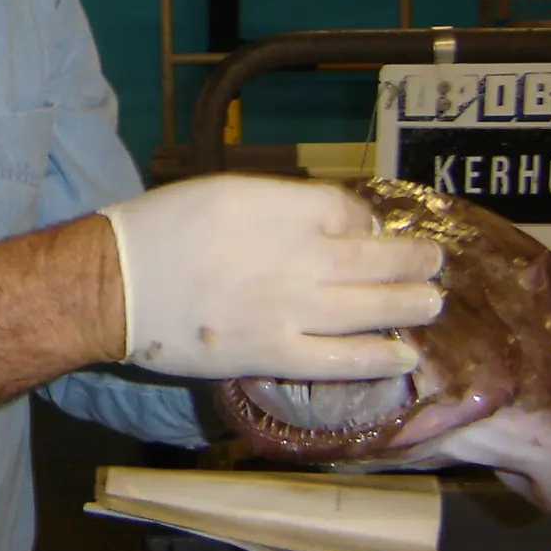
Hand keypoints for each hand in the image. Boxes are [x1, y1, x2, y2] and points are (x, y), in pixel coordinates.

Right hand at [98, 175, 441, 379]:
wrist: (117, 286)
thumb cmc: (161, 229)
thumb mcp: (223, 192)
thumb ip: (278, 205)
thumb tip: (329, 223)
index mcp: (279, 206)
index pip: (349, 211)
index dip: (367, 223)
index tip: (369, 232)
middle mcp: (297, 254)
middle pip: (377, 258)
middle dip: (412, 260)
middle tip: (432, 262)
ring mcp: (292, 308)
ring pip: (373, 307)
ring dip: (411, 304)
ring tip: (431, 302)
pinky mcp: (278, 353)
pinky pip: (344, 358)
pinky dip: (380, 356)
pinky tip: (403, 353)